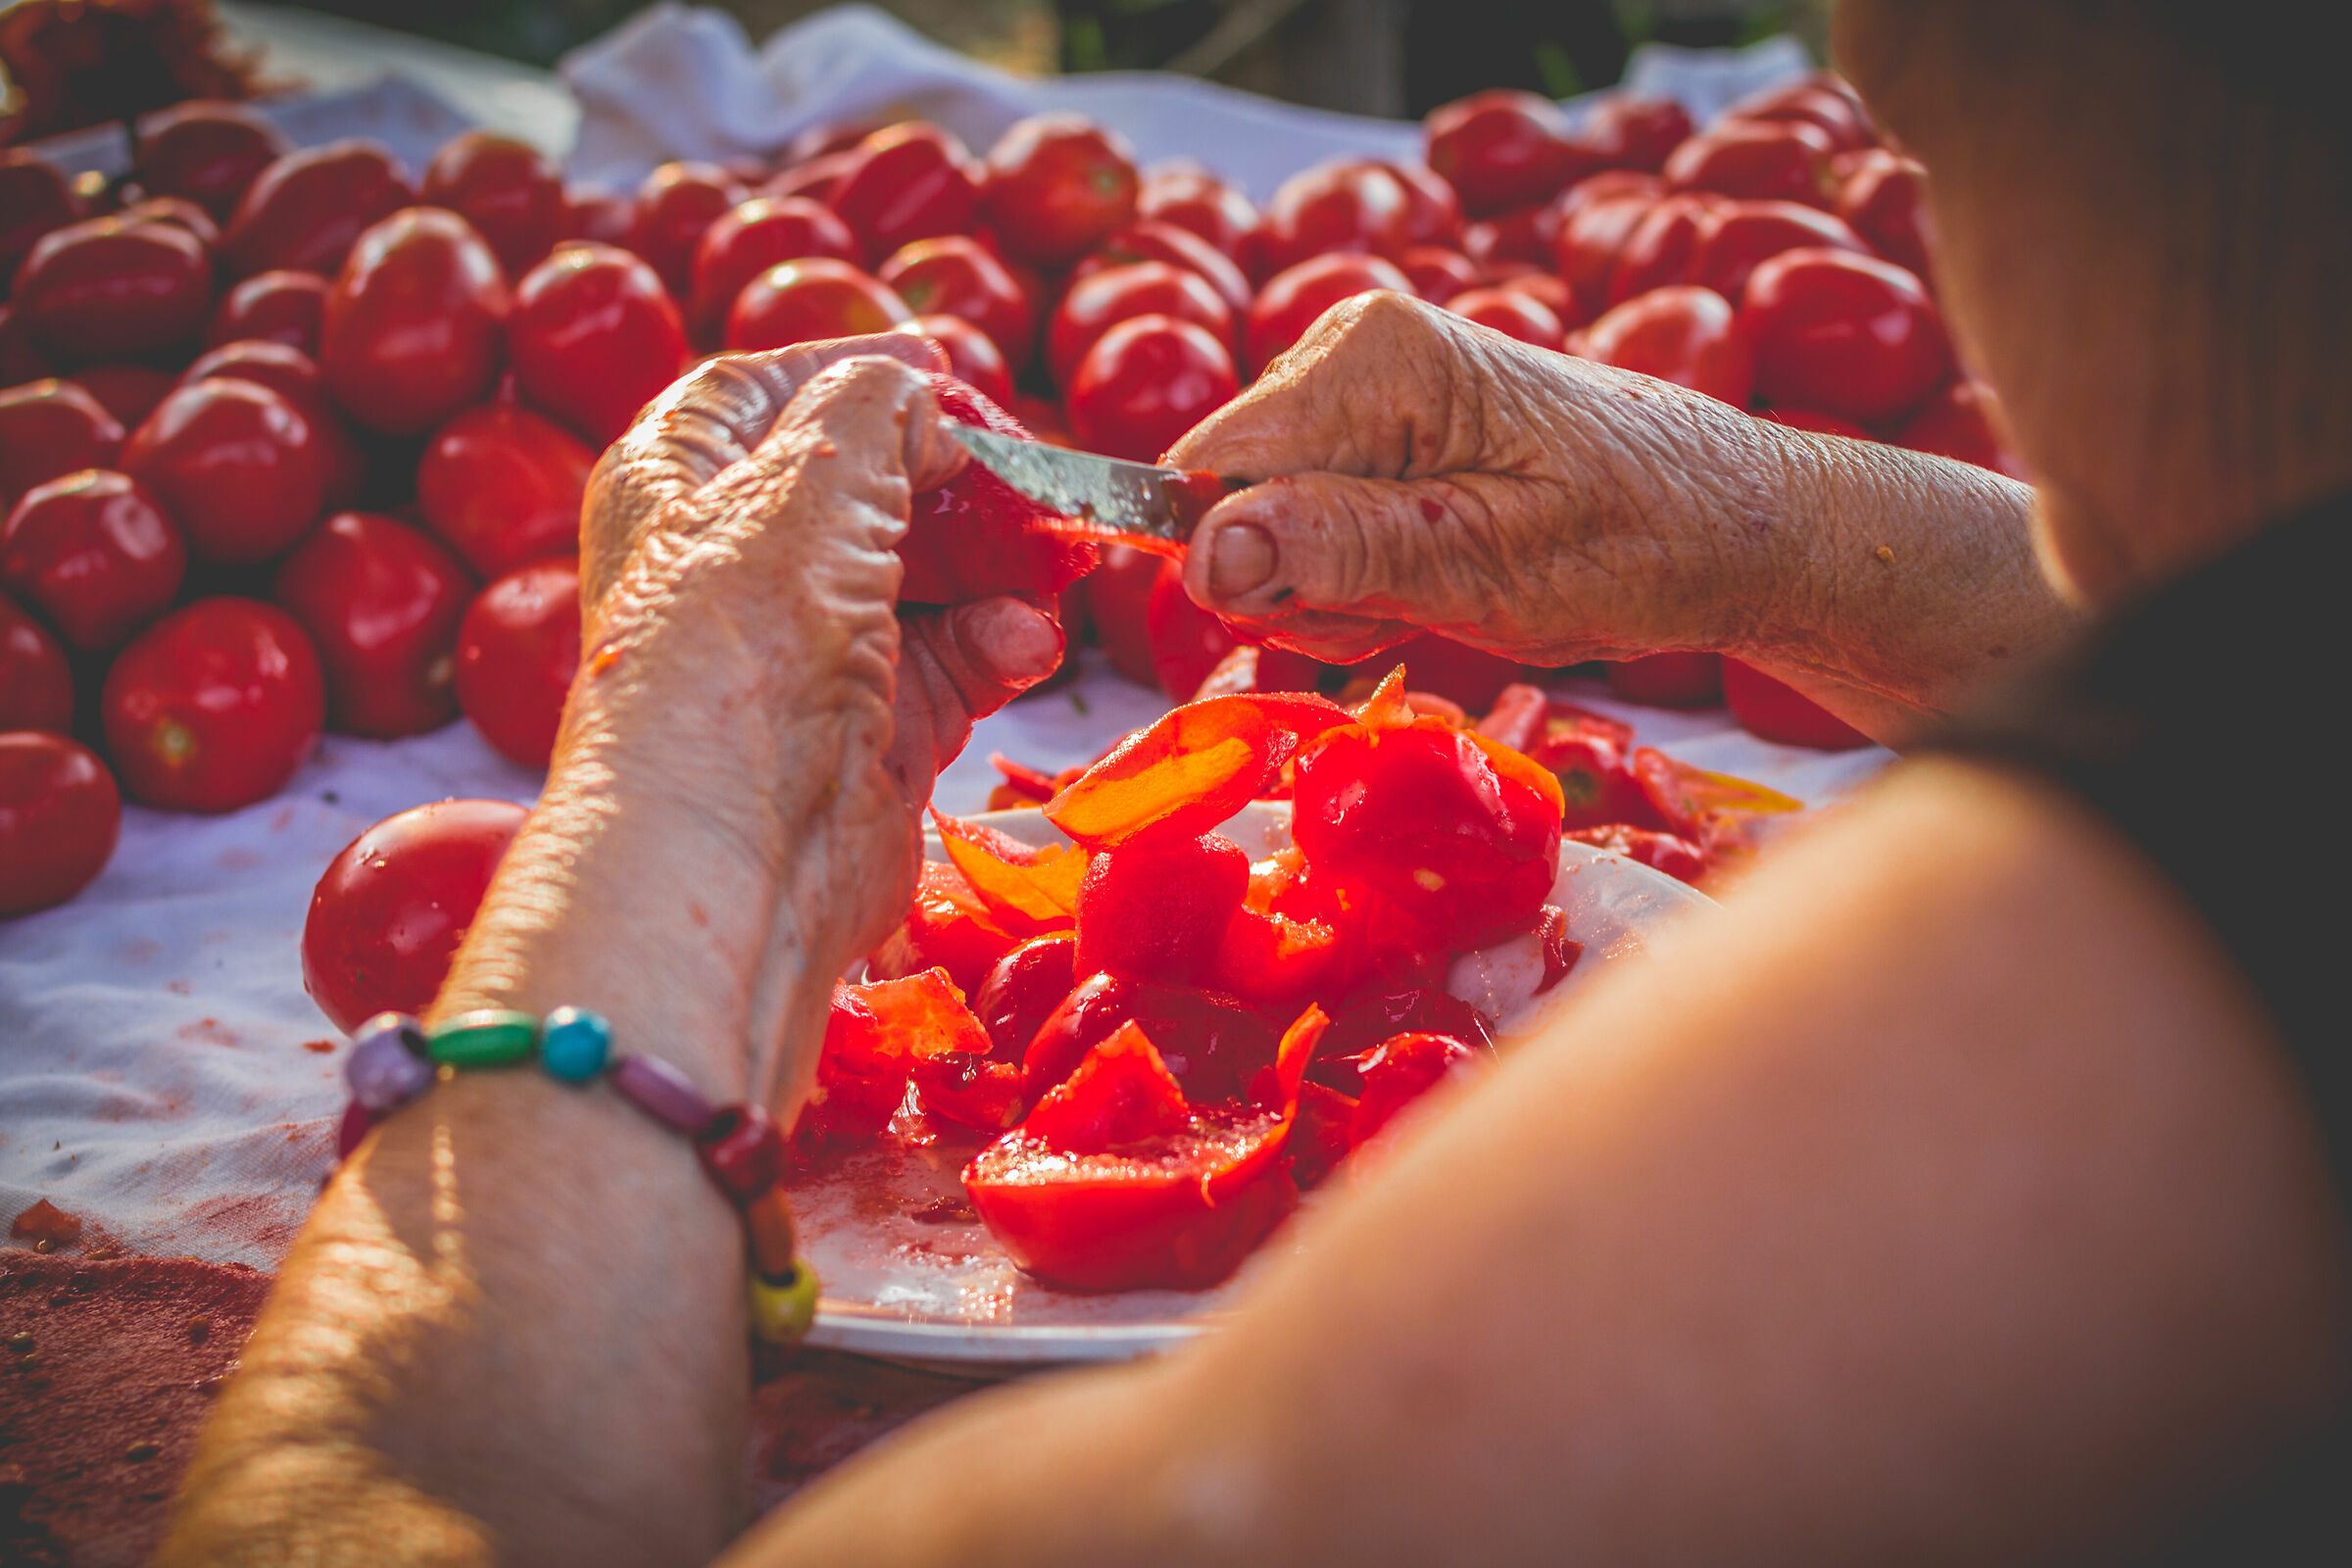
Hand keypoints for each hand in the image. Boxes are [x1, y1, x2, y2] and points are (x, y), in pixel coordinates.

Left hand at [575, 337, 1063, 968]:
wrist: (737, 857)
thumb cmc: (739, 653)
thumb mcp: (809, 482)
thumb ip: (876, 410)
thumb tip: (923, 405)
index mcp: (672, 482)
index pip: (757, 392)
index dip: (846, 371)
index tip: (936, 365)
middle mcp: (734, 563)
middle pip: (863, 485)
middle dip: (953, 477)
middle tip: (1023, 468)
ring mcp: (806, 651)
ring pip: (927, 575)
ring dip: (995, 564)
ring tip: (1049, 559)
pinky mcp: (872, 728)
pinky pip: (956, 660)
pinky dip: (1000, 644)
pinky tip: (1027, 641)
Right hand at [1168, 291, 1801, 664]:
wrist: (1731, 523)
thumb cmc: (1640, 541)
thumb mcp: (1489, 570)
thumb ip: (1340, 555)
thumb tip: (1204, 554)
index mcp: (1370, 357)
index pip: (1204, 476)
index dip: (1247, 569)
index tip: (1351, 605)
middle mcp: (1349, 349)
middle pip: (1227, 504)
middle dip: (1303, 584)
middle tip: (1419, 601)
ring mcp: (1360, 387)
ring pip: (1261, 527)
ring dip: (1336, 590)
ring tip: (1447, 586)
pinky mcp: (1377, 427)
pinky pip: (1307, 524)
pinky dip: (1361, 576)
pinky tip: (1441, 573)